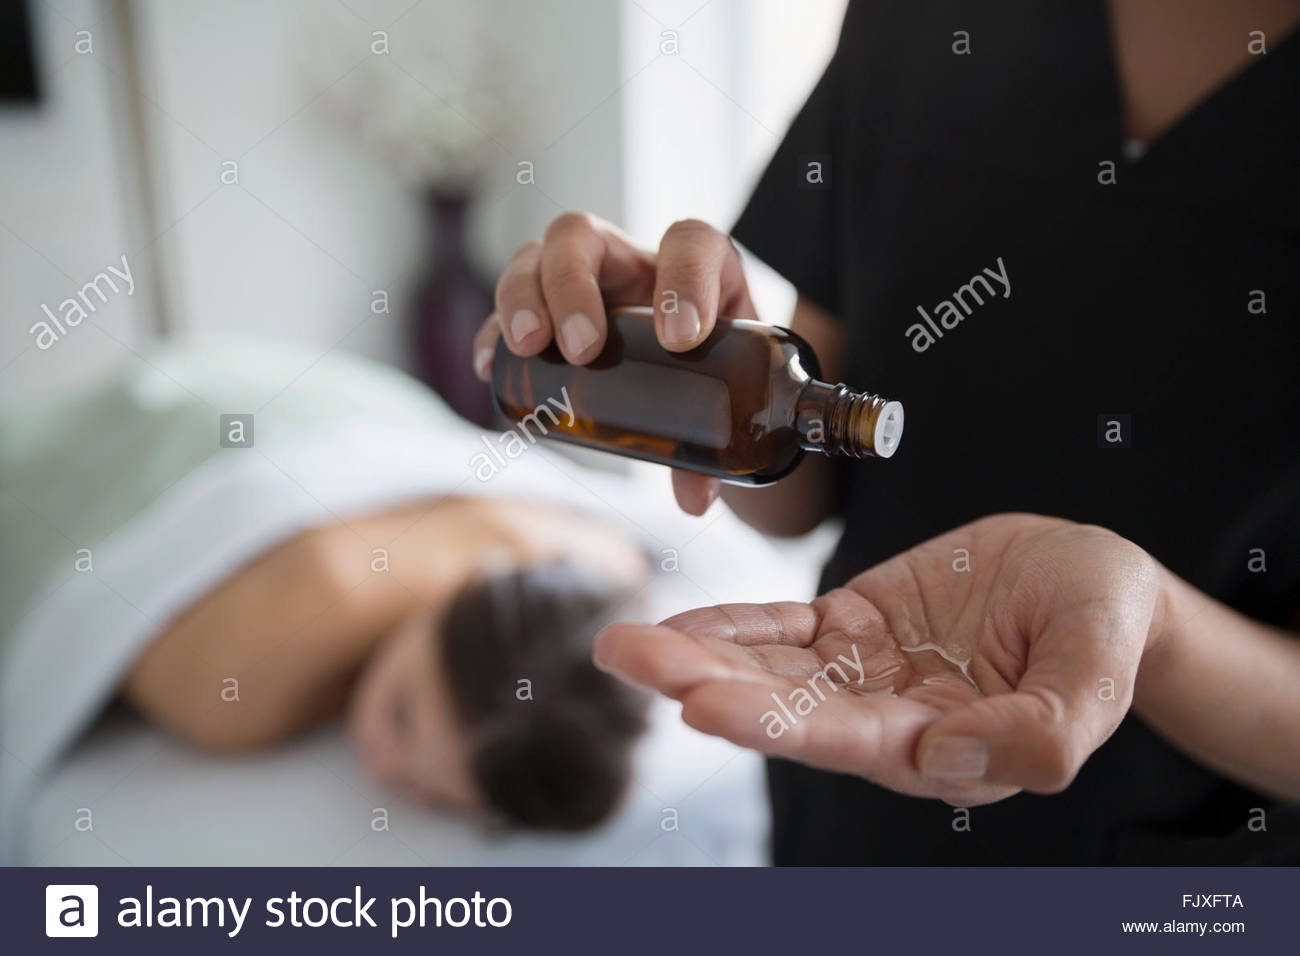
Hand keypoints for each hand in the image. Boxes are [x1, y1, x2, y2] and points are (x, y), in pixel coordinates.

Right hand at [471, 212, 758, 514]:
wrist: (702, 372)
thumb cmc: (719, 371)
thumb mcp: (730, 396)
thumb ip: (712, 441)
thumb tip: (694, 499)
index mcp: (693, 269)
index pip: (689, 242)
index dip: (686, 279)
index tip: (682, 339)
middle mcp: (629, 262)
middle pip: (583, 237)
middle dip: (574, 287)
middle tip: (584, 349)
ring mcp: (580, 281)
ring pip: (535, 258)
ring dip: (524, 300)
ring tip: (530, 348)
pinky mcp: (545, 311)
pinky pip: (505, 306)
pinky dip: (491, 332)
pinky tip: (486, 365)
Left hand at [594, 513, 1166, 804]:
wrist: (1091, 581)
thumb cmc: (1104, 628)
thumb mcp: (1098, 674)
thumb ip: (1042, 731)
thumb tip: (943, 758)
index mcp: (944, 747)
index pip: (843, 739)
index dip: (770, 720)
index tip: (699, 702)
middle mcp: (888, 718)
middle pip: (783, 706)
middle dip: (702, 682)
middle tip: (628, 657)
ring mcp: (865, 670)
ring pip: (769, 666)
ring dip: (697, 652)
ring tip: (625, 641)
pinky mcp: (854, 623)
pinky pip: (784, 624)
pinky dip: (733, 620)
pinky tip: (681, 618)